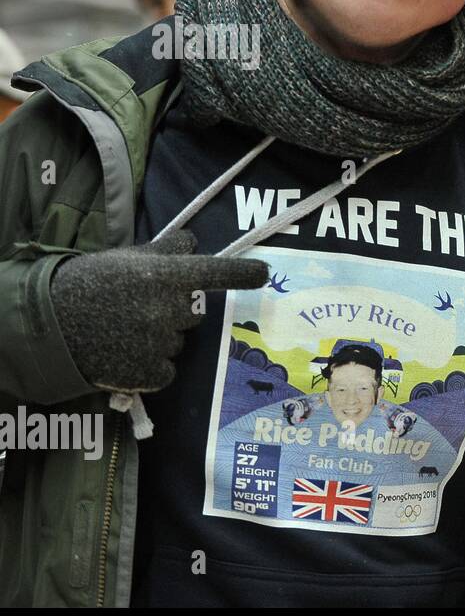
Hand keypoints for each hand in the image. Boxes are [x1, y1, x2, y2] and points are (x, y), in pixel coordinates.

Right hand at [51, 229, 268, 394]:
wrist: (50, 324)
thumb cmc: (91, 284)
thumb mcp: (127, 260)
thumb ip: (166, 252)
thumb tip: (194, 242)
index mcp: (162, 277)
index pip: (212, 273)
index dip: (240, 274)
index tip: (264, 273)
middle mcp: (165, 309)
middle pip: (194, 314)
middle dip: (175, 311)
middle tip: (141, 308)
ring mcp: (158, 343)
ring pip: (178, 343)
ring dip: (161, 339)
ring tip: (125, 330)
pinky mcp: (148, 372)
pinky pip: (167, 371)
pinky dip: (153, 366)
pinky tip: (127, 352)